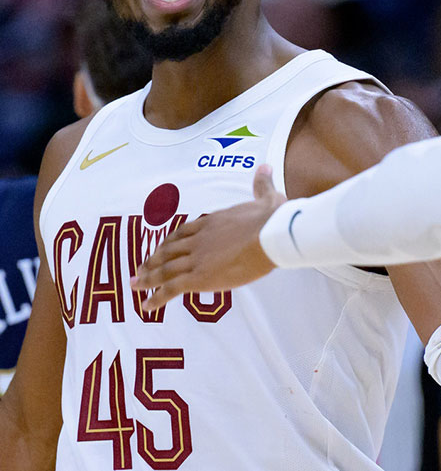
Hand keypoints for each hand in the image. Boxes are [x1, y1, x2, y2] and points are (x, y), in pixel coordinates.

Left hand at [131, 164, 285, 309]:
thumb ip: (262, 184)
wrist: (270, 235)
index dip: (170, 242)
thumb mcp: (267, 197)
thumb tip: (265, 167)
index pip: (183, 232)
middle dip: (152, 260)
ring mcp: (196, 258)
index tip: (162, 247)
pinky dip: (156, 298)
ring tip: (136, 286)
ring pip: (165, 270)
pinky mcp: (198, 277)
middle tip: (140, 269)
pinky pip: (171, 289)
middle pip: (168, 251)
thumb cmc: (271, 219)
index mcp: (211, 222)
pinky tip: (146, 306)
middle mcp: (198, 239)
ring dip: (148, 278)